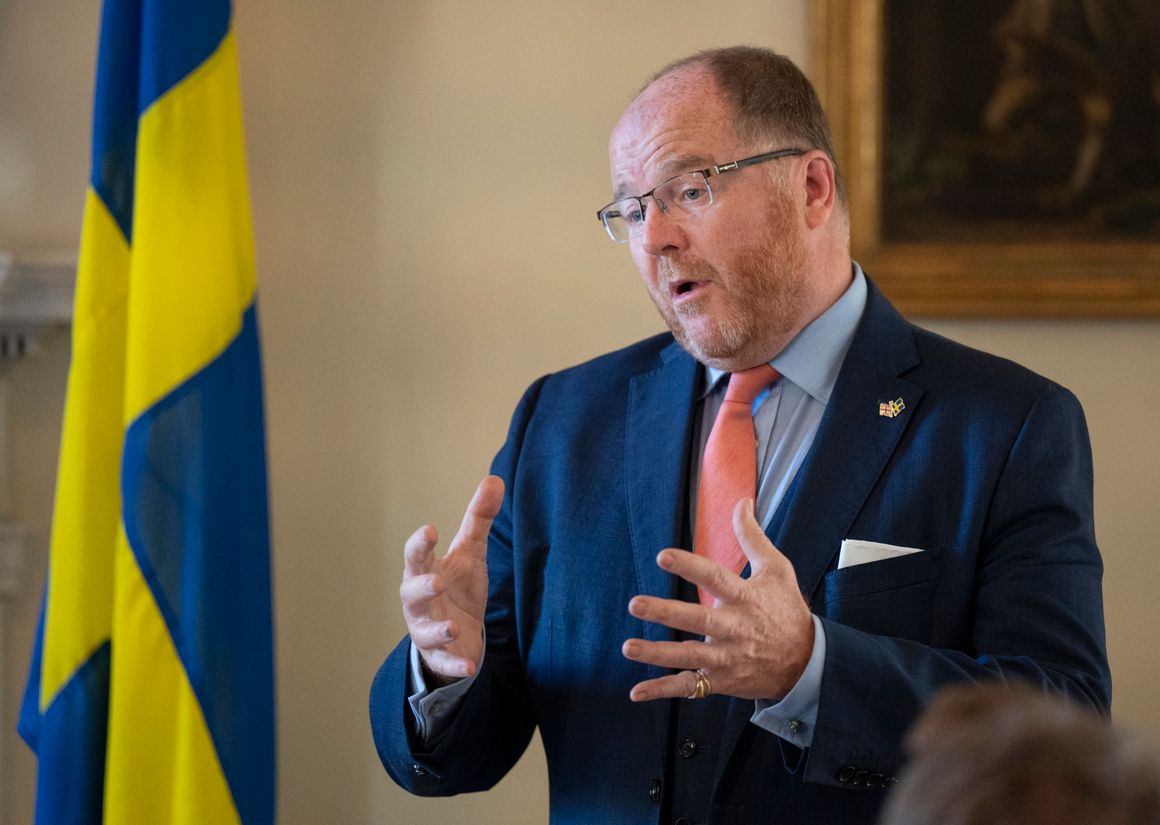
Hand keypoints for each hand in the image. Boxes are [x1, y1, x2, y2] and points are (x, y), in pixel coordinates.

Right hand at [400, 475, 504, 684]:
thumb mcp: (470, 552)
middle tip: (436, 581)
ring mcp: (427, 630)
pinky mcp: (441, 655)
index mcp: (424, 572)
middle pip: (411, 593)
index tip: (429, 530)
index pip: (416, 556)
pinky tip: (470, 667)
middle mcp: (419, 602)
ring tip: (452, 627)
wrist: (457, 634)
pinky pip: (445, 662)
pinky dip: (455, 665)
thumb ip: (479, 518)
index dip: (419, 544)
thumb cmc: (457, 586)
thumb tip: (494, 478)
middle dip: (421, 587)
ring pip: (424, 631)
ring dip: (437, 630)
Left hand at [621, 498, 813, 700]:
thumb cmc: (787, 609)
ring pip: (689, 657)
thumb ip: (752, 537)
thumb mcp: (776, 569)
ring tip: (628, 647)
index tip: (662, 556)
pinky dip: (662, 690)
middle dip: (666, 613)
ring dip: (657, 654)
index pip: (716, 579)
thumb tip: (740, 502)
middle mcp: (735, 629)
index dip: (690, 567)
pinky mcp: (722, 681)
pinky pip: (689, 687)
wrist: (807, 662)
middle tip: (635, 603)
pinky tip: (636, 691)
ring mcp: (728, 658)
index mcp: (746, 598)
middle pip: (698, 620)